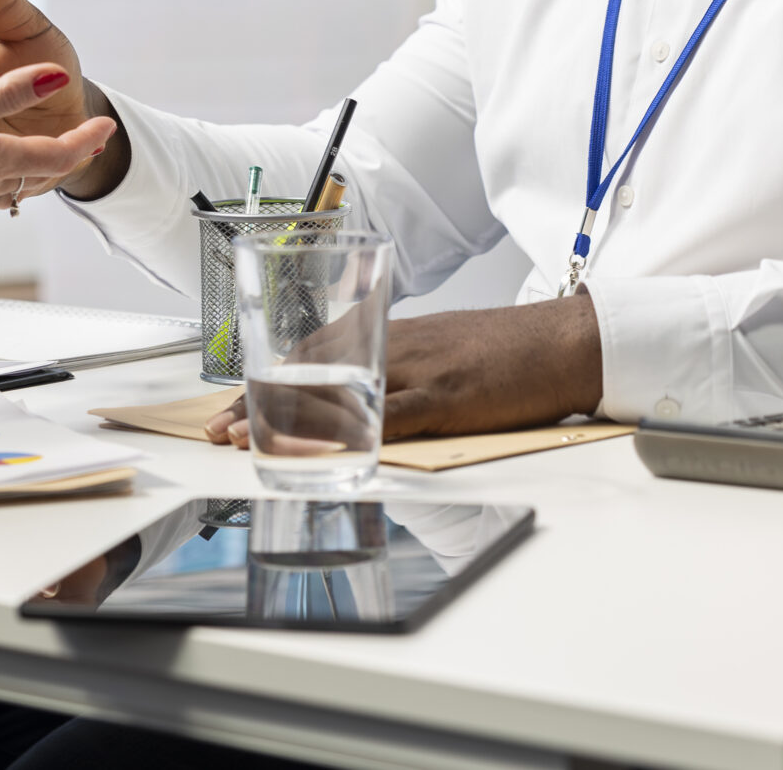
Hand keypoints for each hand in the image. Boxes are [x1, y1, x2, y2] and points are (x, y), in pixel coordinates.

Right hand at [0, 60, 116, 227]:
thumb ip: (6, 91)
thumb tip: (53, 76)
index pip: (56, 156)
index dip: (85, 141)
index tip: (107, 125)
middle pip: (39, 171)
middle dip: (69, 154)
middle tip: (94, 138)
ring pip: (13, 181)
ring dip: (39, 166)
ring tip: (57, 150)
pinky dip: (5, 175)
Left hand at [204, 296, 605, 446]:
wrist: (563, 339)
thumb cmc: (504, 348)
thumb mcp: (438, 345)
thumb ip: (394, 364)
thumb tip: (354, 396)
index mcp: (388, 333)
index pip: (309, 353)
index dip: (263, 380)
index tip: (227, 408)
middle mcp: (392, 345)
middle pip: (309, 370)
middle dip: (257, 401)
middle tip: (219, 430)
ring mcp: (419, 369)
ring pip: (339, 389)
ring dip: (288, 416)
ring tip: (248, 440)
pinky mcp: (448, 396)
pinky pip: (393, 415)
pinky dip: (354, 431)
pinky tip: (325, 447)